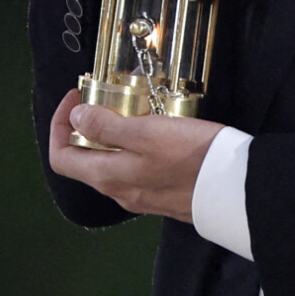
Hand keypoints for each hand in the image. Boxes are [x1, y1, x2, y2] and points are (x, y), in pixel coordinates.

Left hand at [49, 89, 224, 222]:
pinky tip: (149, 131)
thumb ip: (106, 126)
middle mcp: (119, 191)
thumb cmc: (191, 156)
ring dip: (107, 137)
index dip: (59, 125)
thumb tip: (76, 118)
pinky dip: (128, 148)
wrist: (235, 188)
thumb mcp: (146, 132)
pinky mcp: (160, 195)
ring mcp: (140, 196)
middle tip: (99, 99)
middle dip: (83, 127)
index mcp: (108, 176)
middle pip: (84, 161)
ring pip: (109, 164)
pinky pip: (132, 170)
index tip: (75, 99)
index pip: (62, 158)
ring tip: (125, 110)